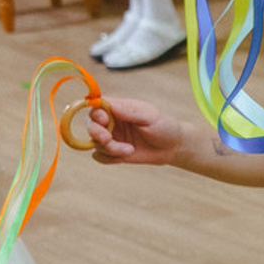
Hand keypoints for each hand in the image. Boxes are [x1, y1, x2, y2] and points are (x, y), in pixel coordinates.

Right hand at [75, 93, 193, 165]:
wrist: (173, 147)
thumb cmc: (164, 126)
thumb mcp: (150, 116)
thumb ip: (130, 111)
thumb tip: (110, 104)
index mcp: (118, 108)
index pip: (97, 107)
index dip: (96, 113)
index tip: (104, 120)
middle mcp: (111, 122)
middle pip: (91, 125)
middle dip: (97, 133)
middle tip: (108, 139)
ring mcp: (111, 138)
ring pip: (96, 144)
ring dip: (110, 149)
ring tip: (130, 150)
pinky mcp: (112, 152)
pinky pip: (99, 157)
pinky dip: (109, 158)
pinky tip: (125, 156)